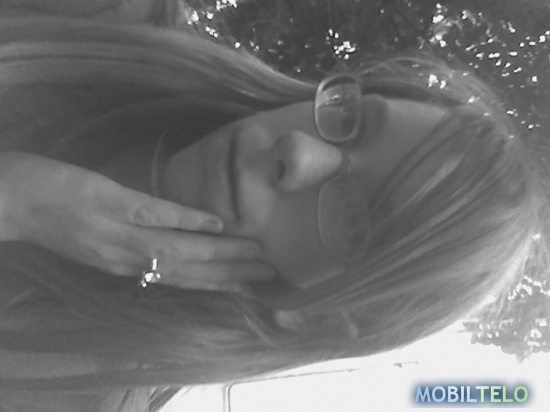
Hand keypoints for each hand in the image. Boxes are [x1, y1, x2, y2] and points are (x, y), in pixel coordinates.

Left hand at [0, 152, 274, 290]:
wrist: (12, 199)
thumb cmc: (57, 216)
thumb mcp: (100, 237)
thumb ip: (140, 238)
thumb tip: (181, 232)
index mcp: (126, 265)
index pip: (181, 280)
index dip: (220, 285)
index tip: (254, 287)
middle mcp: (127, 259)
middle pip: (188, 271)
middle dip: (232, 274)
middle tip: (270, 272)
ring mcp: (120, 233)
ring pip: (179, 250)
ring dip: (221, 254)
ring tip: (257, 252)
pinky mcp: (110, 204)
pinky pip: (155, 216)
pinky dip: (187, 222)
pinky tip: (216, 224)